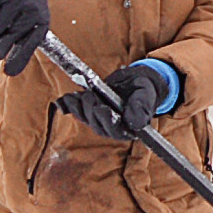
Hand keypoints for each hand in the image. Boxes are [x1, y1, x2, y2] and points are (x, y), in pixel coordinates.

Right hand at [0, 0, 50, 74]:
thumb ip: (21, 49)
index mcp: (41, 20)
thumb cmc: (25, 9)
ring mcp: (15, 0)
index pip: (29, 46)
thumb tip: (10, 73)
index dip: (18, 60)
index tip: (8, 72)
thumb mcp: (30, 26)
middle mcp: (30, 10)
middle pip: (4, 43)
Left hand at [52, 59, 179, 139]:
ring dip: (81, 106)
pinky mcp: (89, 113)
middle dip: (91, 110)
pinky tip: (66, 98)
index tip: (102, 108)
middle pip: (97, 124)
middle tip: (92, 95)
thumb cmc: (142, 89)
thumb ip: (142, 108)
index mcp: (128, 128)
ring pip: (86, 118)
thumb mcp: (146, 95)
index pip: (114, 130)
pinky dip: (70, 104)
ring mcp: (99, 121)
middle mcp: (112, 128)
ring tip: (82, 94)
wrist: (134, 81)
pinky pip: (77, 111)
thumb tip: (135, 123)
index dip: (106, 121)